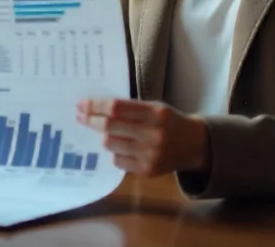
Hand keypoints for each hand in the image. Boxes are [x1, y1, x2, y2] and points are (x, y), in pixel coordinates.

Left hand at [77, 98, 209, 176]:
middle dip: (91, 120)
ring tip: (103, 131)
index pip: (116, 108)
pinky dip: (115, 152)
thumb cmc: (169, 121)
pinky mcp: (147, 171)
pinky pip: (118, 161)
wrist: (194, 145)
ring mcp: (150, 155)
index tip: (81, 104)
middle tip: (80, 116)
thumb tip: (95, 108)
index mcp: (155, 113)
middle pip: (110, 127)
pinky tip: (119, 146)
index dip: (95, 106)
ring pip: (111, 145)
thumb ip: (130, 108)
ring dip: (103, 136)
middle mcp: (152, 134)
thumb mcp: (155, 107)